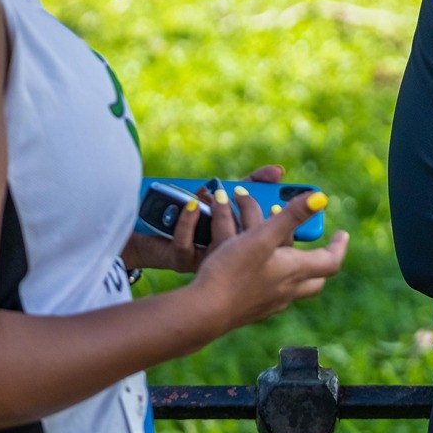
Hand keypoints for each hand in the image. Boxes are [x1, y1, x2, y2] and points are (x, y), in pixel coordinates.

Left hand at [123, 165, 286, 274]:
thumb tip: (279, 171)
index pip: (271, 242)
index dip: (276, 227)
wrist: (153, 229)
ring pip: (218, 245)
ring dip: (216, 217)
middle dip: (247, 217)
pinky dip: (188, 221)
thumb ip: (253, 183)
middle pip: (248, 246)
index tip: (276, 206)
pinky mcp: (181, 260)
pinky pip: (186, 243)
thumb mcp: (228, 196)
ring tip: (215, 197)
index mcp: (244, 247)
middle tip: (242, 195)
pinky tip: (190, 205)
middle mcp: (227, 258)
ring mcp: (205, 262)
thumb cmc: (197, 214)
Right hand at [193, 188, 348, 331]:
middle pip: (316, 280)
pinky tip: (260, 276)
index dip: (339, 246)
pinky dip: (273, 282)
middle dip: (321, 263)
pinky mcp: (253, 311)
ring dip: (296, 272)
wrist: (204, 311)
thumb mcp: (263, 236)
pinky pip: (272, 296)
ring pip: (295, 289)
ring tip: (286, 257)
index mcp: (295, 271)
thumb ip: (292, 216)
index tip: (342, 234)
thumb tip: (321, 198)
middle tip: (318, 250)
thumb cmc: (233, 270)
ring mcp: (270, 304)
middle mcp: (288, 291)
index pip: (331, 261)